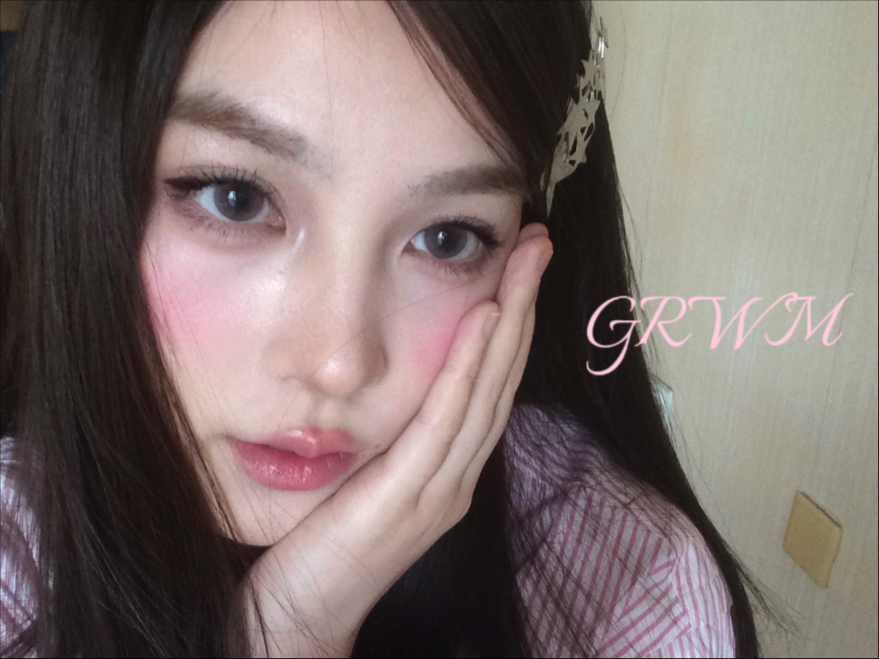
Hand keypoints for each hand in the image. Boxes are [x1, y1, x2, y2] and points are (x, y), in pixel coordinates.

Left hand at [241, 223, 553, 656]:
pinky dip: (470, 369)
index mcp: (449, 467)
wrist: (299, 614)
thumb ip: (392, 432)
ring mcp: (440, 488)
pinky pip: (446, 421)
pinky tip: (484, 321)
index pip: (490, 384)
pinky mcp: (410, 498)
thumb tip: (390, 375)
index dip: (512, 323)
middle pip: (502, 379)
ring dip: (510, 323)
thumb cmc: (325, 542)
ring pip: (486, 393)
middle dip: (524, 307)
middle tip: (539, 244)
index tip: (520, 265)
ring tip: (524, 264)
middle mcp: (458, 475)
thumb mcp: (367, 473)